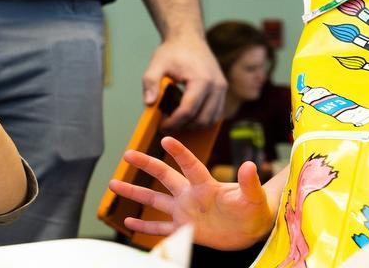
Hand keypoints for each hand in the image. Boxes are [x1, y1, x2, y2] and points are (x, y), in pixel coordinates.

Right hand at [108, 137, 273, 249]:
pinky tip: (128, 221)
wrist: (251, 230)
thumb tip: (250, 165)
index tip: (166, 138)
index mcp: (206, 186)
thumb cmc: (255, 211)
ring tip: (113, 184)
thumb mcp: (254, 199)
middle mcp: (190, 195)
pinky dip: (144, 226)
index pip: (190, 165)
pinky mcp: (184, 228)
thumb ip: (249, 183)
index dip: (179, 153)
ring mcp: (184, 211)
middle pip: (164, 176)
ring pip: (154, 200)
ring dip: (134, 192)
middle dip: (146, 164)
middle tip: (128, 154)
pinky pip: (160, 227)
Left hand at [142, 35, 226, 129]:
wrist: (188, 38)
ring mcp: (222, 88)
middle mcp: (216, 85)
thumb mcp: (156, 64)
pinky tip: (187, 116)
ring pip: (212, 119)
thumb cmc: (173, 51)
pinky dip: (202, 119)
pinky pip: (216, 113)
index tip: (162, 126)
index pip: (188, 110)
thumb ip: (150, 82)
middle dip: (184, 126)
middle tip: (167, 127)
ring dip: (194, 125)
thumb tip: (149, 103)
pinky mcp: (222, 90)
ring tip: (176, 121)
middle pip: (202, 119)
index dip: (174, 122)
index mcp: (201, 79)